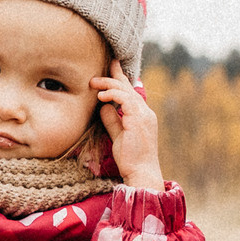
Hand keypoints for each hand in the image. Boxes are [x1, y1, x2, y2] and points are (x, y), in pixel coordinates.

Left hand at [92, 63, 164, 190]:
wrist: (141, 172)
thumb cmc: (131, 159)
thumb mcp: (118, 136)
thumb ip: (112, 121)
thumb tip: (103, 107)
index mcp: (142, 116)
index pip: (130, 93)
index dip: (120, 79)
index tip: (111, 67)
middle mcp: (145, 113)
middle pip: (129, 88)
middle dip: (113, 76)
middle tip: (95, 75)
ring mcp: (144, 115)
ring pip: (126, 90)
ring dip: (108, 84)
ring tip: (93, 84)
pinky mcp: (139, 119)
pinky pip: (125, 99)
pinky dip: (112, 94)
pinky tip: (101, 96)